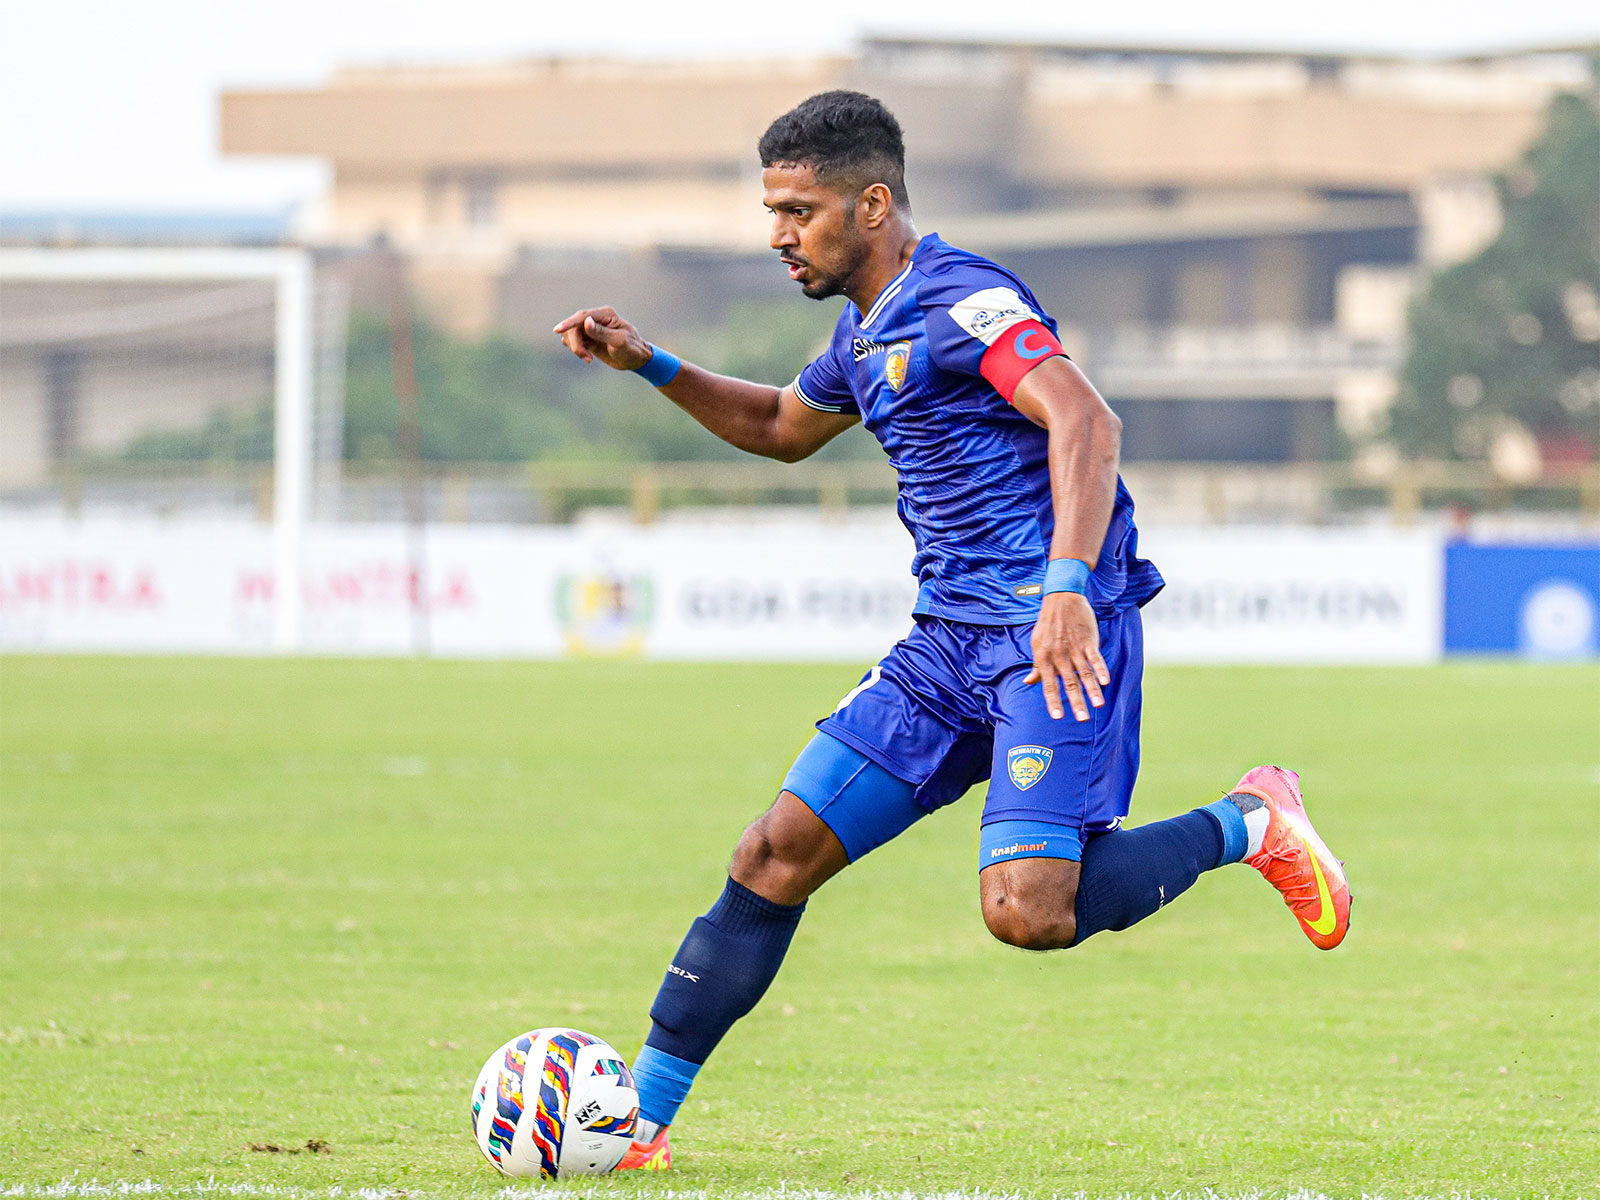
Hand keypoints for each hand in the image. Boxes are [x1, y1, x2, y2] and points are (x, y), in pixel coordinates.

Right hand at [552, 306, 651, 370]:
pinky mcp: (587, 338)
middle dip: (576, 343)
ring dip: (575, 347)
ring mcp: (590, 328)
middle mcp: (596, 318)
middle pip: (574, 326)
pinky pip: (572, 341)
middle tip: (586, 358)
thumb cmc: (632, 349)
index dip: (569, 323)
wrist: (636, 359)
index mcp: (606, 314)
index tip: (557, 330)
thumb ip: (602, 332)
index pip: (582, 316)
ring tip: (588, 358)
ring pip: (570, 334)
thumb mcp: (619, 342)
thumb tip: (586, 322)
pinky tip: (588, 357)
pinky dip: (576, 350)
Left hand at [1024, 592, 1109, 721]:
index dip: (1053, 701)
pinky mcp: (1088, 641)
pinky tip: (1106, 682)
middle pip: (1070, 683)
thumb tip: (1028, 682)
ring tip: (1098, 706)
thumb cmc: (1047, 624)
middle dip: (1076, 702)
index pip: (1049, 684)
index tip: (1058, 717)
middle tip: (1082, 719)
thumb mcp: (1037, 643)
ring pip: (1085, 673)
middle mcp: (1059, 655)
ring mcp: (1075, 648)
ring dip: (1093, 691)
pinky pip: (1095, 657)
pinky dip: (1101, 669)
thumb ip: (1037, 666)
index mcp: (1044, 658)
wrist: (1061, 599)